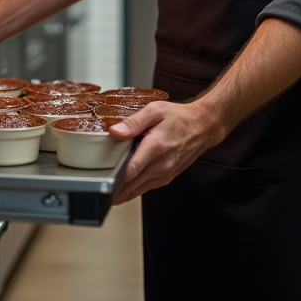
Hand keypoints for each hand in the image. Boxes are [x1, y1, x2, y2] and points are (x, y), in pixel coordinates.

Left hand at [107, 101, 223, 205]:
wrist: (202, 127)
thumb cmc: (179, 117)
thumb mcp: (154, 111)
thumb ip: (133, 122)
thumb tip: (114, 132)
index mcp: (157, 146)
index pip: (131, 169)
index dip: (114, 178)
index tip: (101, 180)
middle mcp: (162, 164)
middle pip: (132, 183)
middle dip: (114, 186)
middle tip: (98, 185)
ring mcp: (165, 173)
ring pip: (138, 189)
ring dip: (123, 190)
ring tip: (107, 187)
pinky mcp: (167, 178)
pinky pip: (145, 187)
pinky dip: (133, 188)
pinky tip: (124, 184)